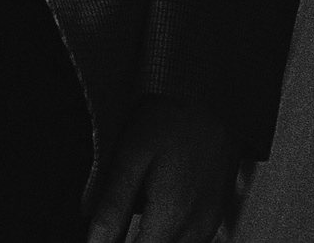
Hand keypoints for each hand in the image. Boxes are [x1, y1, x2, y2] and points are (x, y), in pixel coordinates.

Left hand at [86, 93, 248, 242]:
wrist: (215, 87)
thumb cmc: (173, 112)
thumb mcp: (131, 154)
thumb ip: (112, 206)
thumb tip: (95, 241)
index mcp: (172, 218)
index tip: (105, 236)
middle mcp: (197, 228)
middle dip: (135, 238)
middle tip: (118, 217)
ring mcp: (211, 221)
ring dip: (153, 237)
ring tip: (138, 207)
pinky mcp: (218, 210)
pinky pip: (191, 238)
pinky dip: (170, 231)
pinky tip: (159, 205)